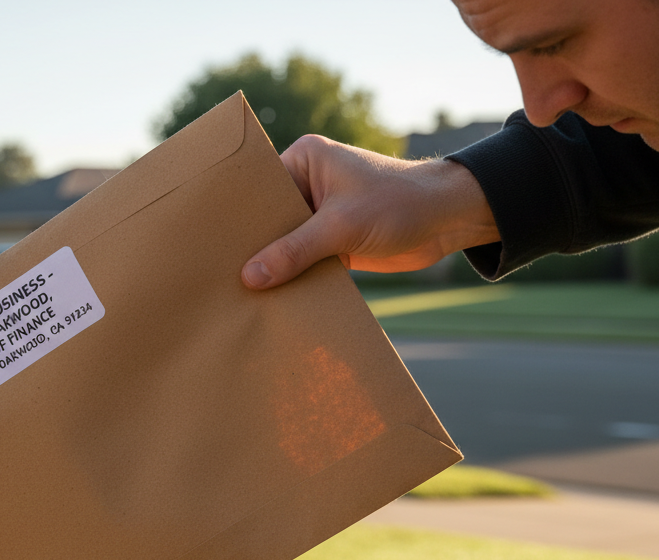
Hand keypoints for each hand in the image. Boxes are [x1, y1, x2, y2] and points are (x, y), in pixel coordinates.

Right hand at [241, 135, 500, 288]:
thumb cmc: (399, 203)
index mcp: (303, 160)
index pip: (257, 189)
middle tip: (217, 275)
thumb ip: (294, 252)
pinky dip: (293, 279)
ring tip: (238, 294)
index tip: (210, 244)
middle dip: (252, 247)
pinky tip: (272, 300)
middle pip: (267, 220)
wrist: (448, 221)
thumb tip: (250, 277)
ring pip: (284, 244)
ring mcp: (319, 215)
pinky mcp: (332, 242)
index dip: (237, 217)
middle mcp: (307, 184)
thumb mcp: (341, 227)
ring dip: (273, 268)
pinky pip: (303, 261)